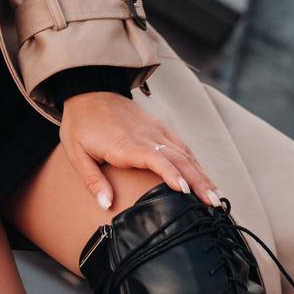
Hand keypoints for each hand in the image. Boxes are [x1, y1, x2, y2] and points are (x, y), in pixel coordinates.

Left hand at [58, 91, 221, 212]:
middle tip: (214, 205)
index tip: (185, 192)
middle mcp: (146, 136)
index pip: (155, 159)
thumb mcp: (76, 153)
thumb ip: (92, 180)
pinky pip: (181, 145)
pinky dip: (195, 161)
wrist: (88, 89)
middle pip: (178, 159)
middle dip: (198, 182)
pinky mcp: (158, 126)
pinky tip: (205, 176)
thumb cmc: (80, 124)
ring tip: (216, 197)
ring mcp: (155, 130)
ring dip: (202, 175)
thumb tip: (106, 205)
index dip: (171, 174)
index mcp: (125, 145)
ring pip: (184, 153)